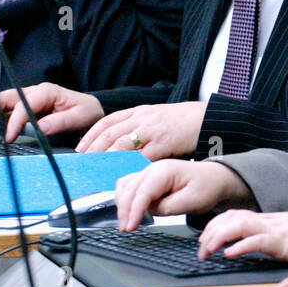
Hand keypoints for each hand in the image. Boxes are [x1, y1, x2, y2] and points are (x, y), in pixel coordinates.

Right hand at [0, 83, 102, 141]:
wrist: (90, 111)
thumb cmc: (86, 112)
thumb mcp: (79, 116)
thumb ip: (59, 122)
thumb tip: (38, 128)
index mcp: (47, 91)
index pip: (24, 105)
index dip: (15, 121)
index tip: (9, 137)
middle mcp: (34, 93)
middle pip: (7, 98)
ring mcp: (28, 100)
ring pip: (3, 103)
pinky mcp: (25, 109)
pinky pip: (7, 110)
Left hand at [77, 102, 206, 159]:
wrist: (206, 118)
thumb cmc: (181, 122)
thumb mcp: (155, 118)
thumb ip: (137, 128)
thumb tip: (117, 146)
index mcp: (138, 111)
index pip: (106, 122)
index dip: (90, 136)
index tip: (80, 150)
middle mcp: (142, 118)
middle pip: (109, 133)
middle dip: (94, 150)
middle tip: (84, 165)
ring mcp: (151, 129)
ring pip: (121, 144)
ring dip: (107, 159)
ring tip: (97, 172)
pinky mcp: (163, 142)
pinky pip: (142, 156)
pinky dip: (129, 166)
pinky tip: (122, 175)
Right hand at [115, 159, 250, 231]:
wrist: (215, 179)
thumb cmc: (207, 187)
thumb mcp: (193, 201)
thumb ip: (169, 207)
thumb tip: (150, 211)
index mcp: (164, 171)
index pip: (142, 192)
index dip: (134, 211)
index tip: (131, 227)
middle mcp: (153, 169)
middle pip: (129, 190)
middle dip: (125, 211)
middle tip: (127, 229)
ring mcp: (149, 173)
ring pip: (125, 187)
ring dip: (122, 205)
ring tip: (127, 223)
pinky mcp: (148, 180)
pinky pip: (129, 187)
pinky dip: (125, 199)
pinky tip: (129, 212)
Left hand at [197, 209, 287, 262]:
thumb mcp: (279, 233)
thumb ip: (262, 236)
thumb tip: (242, 244)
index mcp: (262, 219)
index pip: (230, 216)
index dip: (213, 226)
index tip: (202, 240)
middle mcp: (264, 221)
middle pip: (229, 219)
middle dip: (210, 233)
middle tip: (201, 251)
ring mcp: (272, 229)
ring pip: (238, 225)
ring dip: (219, 237)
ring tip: (208, 250)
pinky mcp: (281, 241)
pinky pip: (257, 241)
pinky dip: (241, 246)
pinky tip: (230, 253)